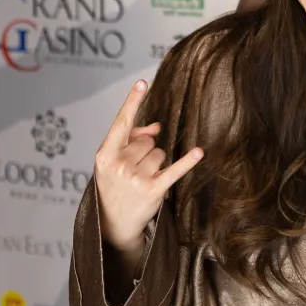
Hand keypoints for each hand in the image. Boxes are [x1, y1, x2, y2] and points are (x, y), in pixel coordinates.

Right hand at [95, 80, 203, 259]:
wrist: (113, 223)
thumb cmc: (113, 186)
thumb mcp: (113, 161)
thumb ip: (131, 139)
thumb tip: (156, 127)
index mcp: (105, 155)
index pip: (121, 123)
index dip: (132, 101)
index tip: (142, 82)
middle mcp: (119, 165)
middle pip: (147, 141)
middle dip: (145, 151)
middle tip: (135, 171)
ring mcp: (135, 178)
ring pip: (160, 153)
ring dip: (156, 164)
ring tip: (143, 180)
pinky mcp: (152, 190)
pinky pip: (174, 170)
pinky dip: (188, 162)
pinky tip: (199, 152)